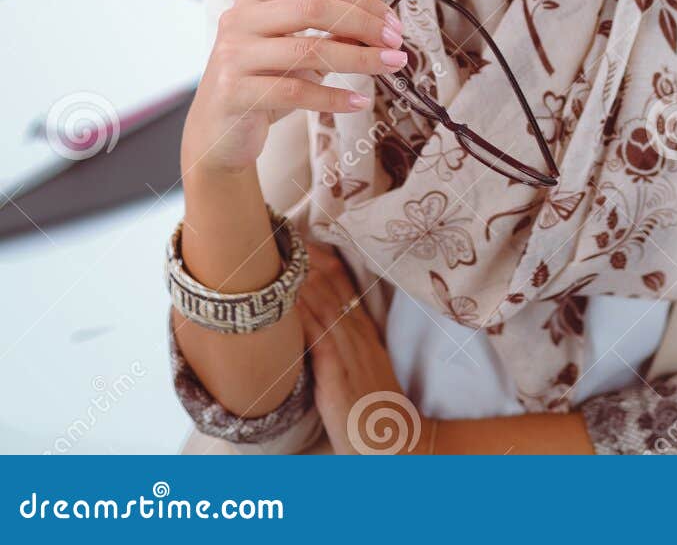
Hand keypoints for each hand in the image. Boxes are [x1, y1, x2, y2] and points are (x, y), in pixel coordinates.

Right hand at [181, 0, 407, 176]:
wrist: (216, 132)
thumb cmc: (263, 84)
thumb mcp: (296, 52)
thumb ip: (330, 35)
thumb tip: (381, 29)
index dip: (362, 1)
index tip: (393, 22)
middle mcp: (240, 18)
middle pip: (315, 8)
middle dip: (364, 24)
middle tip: (396, 43)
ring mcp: (233, 54)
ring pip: (308, 49)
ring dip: (359, 59)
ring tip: (390, 66)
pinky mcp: (233, 92)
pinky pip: (295, 91)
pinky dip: (333, 97)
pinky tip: (358, 102)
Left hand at [297, 241, 432, 454]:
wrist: (396, 445)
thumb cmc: (374, 412)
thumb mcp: (364, 370)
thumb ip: (344, 345)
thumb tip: (315, 325)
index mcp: (364, 331)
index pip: (343, 283)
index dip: (321, 257)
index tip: (301, 235)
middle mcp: (358, 335)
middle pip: (332, 284)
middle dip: (308, 258)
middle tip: (285, 231)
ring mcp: (350, 352)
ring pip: (324, 303)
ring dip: (301, 278)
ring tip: (281, 253)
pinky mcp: (338, 374)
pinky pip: (318, 337)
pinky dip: (302, 315)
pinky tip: (286, 301)